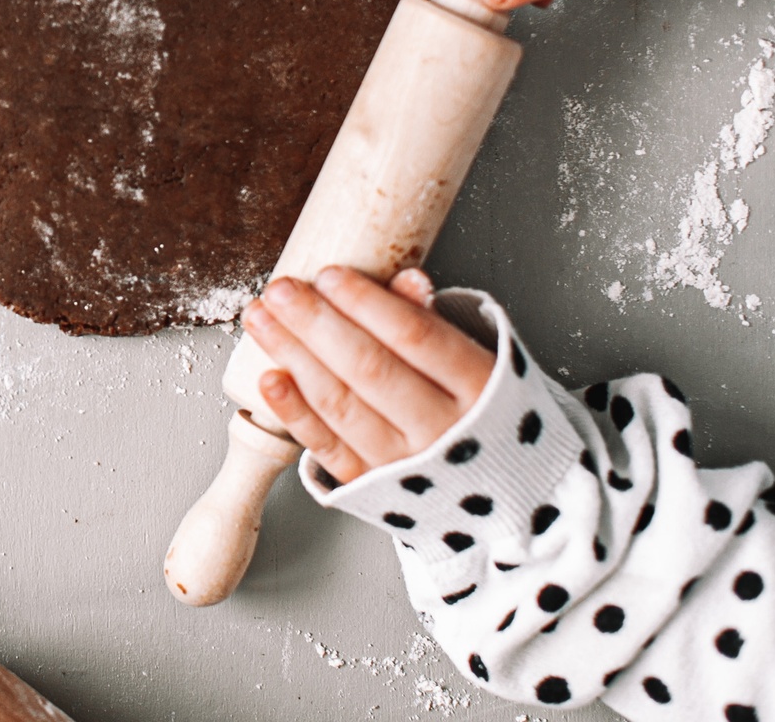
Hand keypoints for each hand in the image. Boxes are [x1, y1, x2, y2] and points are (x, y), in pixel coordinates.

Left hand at [242, 267, 493, 484]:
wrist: (512, 498)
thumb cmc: (490, 415)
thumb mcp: (487, 363)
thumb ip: (438, 324)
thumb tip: (407, 280)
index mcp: (481, 390)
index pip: (416, 336)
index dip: (367, 303)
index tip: (329, 275)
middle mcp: (444, 431)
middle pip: (369, 368)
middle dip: (316, 323)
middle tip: (281, 290)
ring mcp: (407, 465)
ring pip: (342, 405)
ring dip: (294, 357)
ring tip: (262, 320)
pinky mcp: (374, 489)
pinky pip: (329, 449)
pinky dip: (294, 414)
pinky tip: (270, 379)